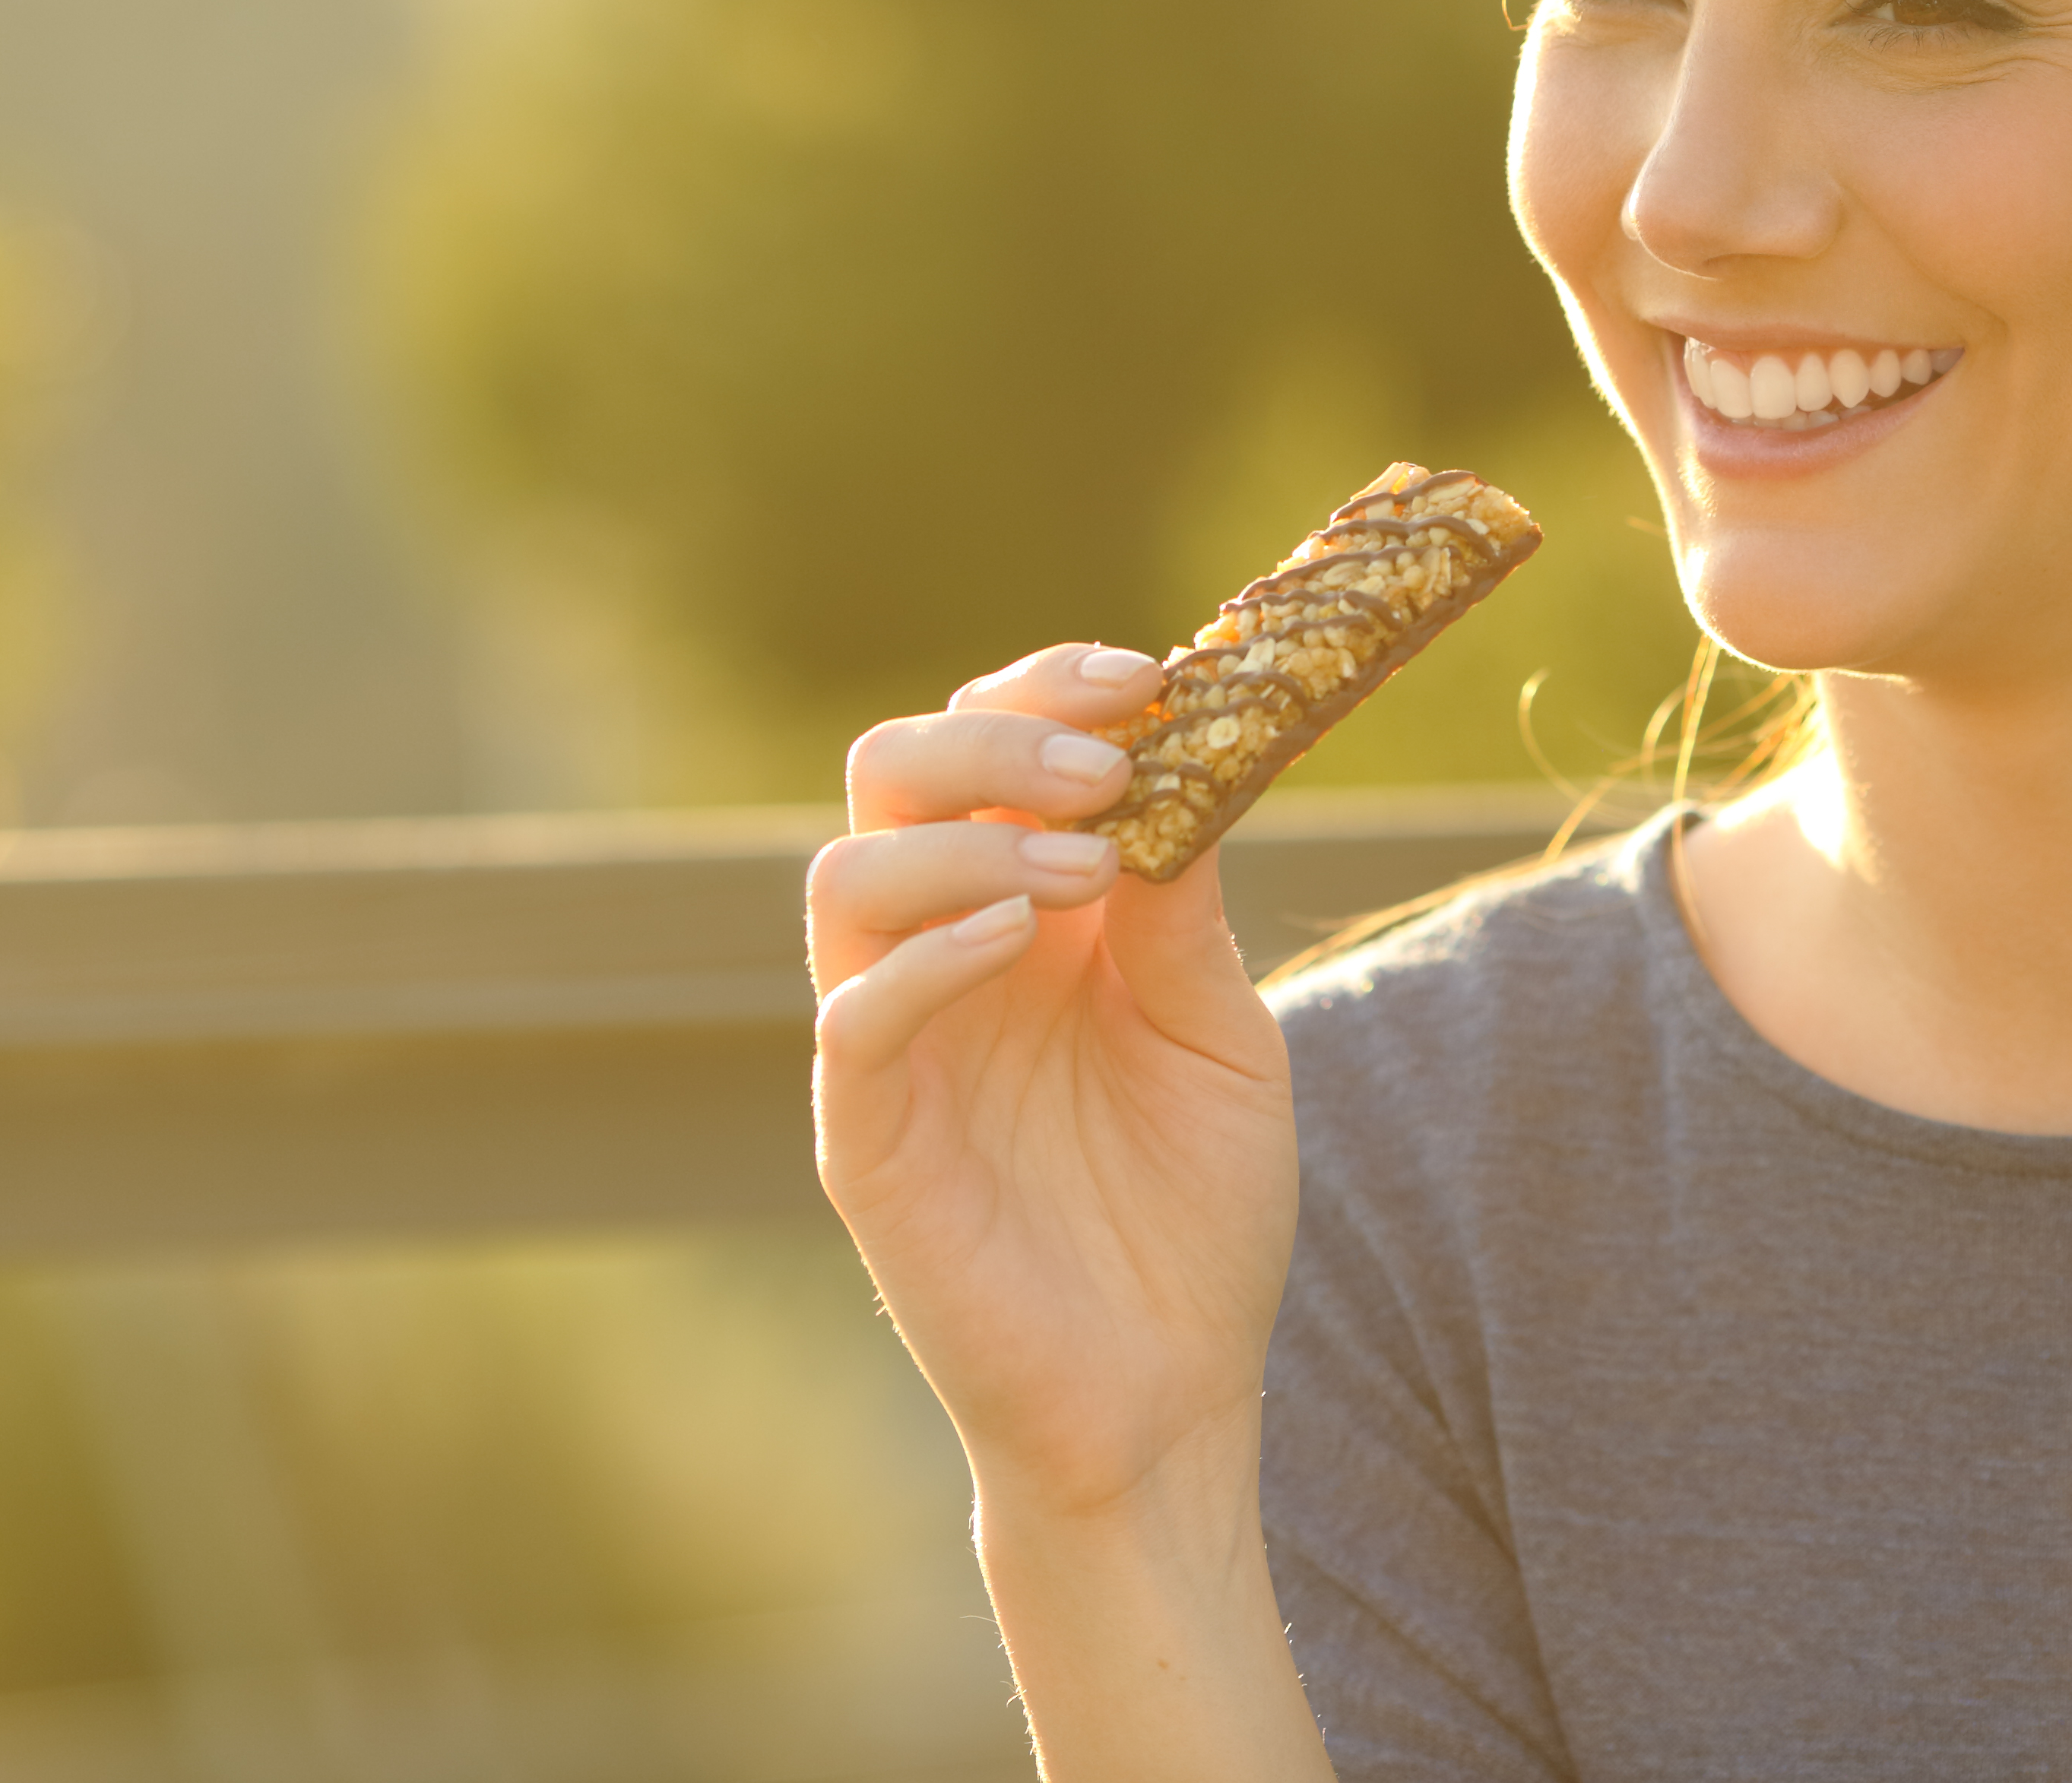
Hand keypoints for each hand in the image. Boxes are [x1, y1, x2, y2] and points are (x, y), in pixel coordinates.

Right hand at [812, 641, 1298, 1519]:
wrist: (1168, 1396)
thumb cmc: (1195, 1216)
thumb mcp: (1222, 1036)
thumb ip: (1185, 909)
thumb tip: (1181, 760)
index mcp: (1024, 910)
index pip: (986, 745)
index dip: (1051, 687)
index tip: (1152, 674)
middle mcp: (941, 955)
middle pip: (892, 774)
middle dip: (993, 734)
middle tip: (1105, 759)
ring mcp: (892, 1043)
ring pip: (849, 876)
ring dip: (970, 843)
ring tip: (1086, 867)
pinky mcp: (867, 1140)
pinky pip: (855, 1019)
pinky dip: (928, 957)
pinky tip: (1023, 941)